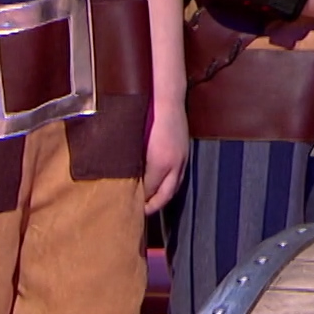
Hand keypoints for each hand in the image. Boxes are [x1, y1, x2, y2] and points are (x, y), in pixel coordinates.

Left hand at [142, 95, 188, 213]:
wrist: (168, 101)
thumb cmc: (148, 118)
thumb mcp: (137, 142)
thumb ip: (134, 162)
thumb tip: (128, 179)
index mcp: (160, 162)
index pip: (149, 190)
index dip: (140, 200)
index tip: (131, 206)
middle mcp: (174, 164)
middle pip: (164, 195)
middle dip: (153, 206)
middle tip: (141, 212)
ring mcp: (182, 159)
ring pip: (174, 188)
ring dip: (163, 198)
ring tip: (151, 203)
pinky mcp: (185, 154)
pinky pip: (179, 178)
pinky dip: (170, 186)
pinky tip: (162, 186)